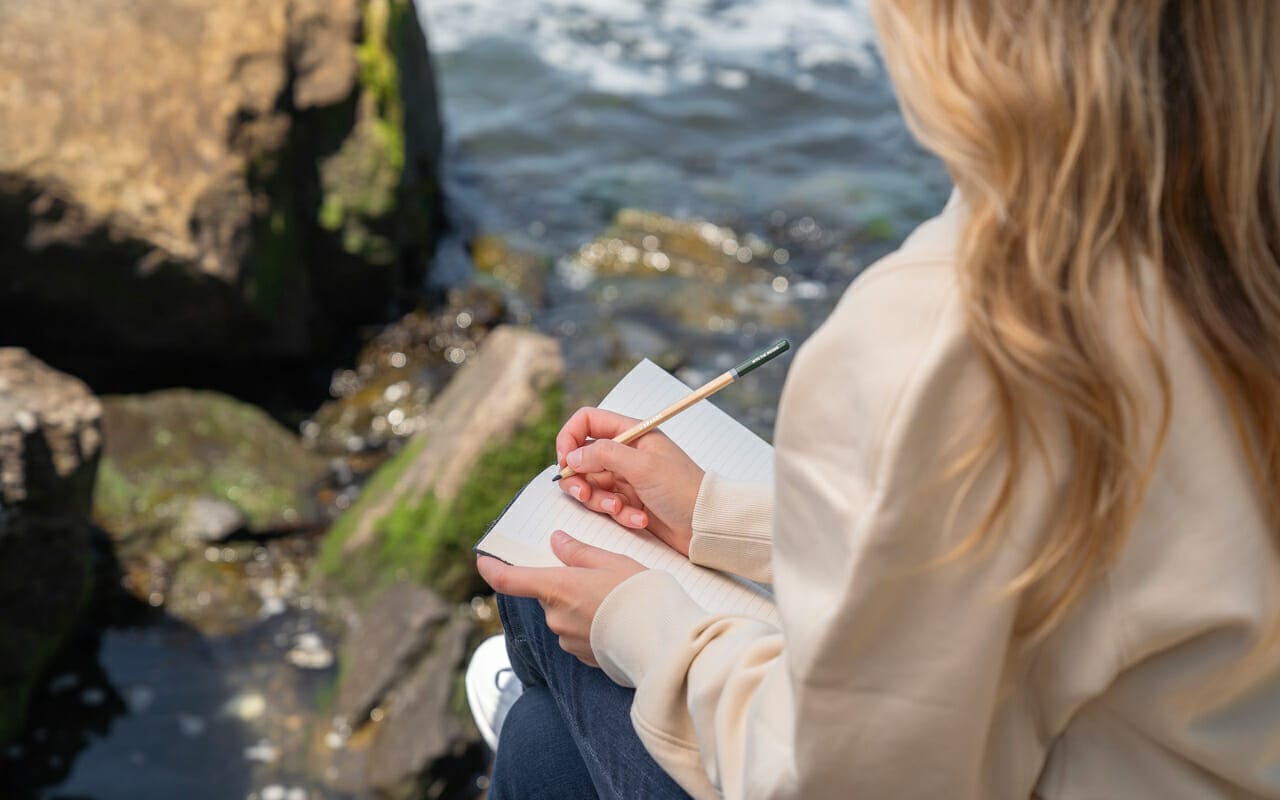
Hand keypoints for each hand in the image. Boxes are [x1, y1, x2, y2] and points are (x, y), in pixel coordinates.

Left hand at [476, 531, 644, 666]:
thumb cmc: (638, 594)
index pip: (509, 580)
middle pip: (546, 595)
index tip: (483, 560)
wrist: (662, 640)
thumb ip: (579, 552)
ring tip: (614, 600)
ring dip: (579, 606)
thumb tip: (557, 542)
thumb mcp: (611, 561)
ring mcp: (567, 639)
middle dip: (563, 585)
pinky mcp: (583, 656)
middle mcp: (555, 616)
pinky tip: (616, 620)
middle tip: (595, 576)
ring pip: (563, 615)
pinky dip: (591, 625)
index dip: (492, 569)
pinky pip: (578, 634)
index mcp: (557, 588)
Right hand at [556, 407, 704, 556]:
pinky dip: (619, 514)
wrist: (705, 524)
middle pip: (582, 458)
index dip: (570, 438)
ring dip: (599, 500)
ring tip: (619, 509)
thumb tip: (572, 457)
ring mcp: (626, 478)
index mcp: (632, 433)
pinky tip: (639, 519)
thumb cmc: (683, 489)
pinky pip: (607, 505)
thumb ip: (604, 455)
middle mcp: (626, 453)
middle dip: (579, 478)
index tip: (565, 462)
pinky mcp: (628, 501)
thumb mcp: (642, 466)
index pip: (587, 422)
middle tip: (585, 493)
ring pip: (591, 485)